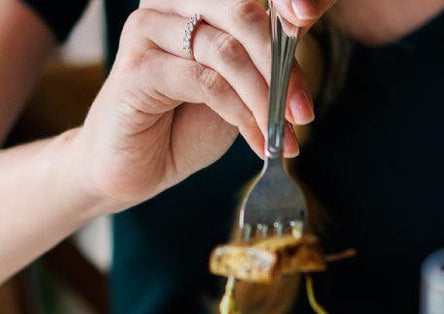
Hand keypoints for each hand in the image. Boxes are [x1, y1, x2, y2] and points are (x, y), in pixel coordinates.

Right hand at [71, 0, 330, 211]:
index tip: (309, 21)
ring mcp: (148, 29)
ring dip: (265, 99)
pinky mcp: (138, 66)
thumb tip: (300, 32)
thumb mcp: (236, 86)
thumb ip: (261, 57)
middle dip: (281, 63)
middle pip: (243, 12)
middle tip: (304, 110)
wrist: (133, 167)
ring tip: (285, 133)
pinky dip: (241, 115)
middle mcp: (168, 2)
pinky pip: (208, 83)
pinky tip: (259, 142)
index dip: (285, 3)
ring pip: (227, 52)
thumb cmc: (184, 123)